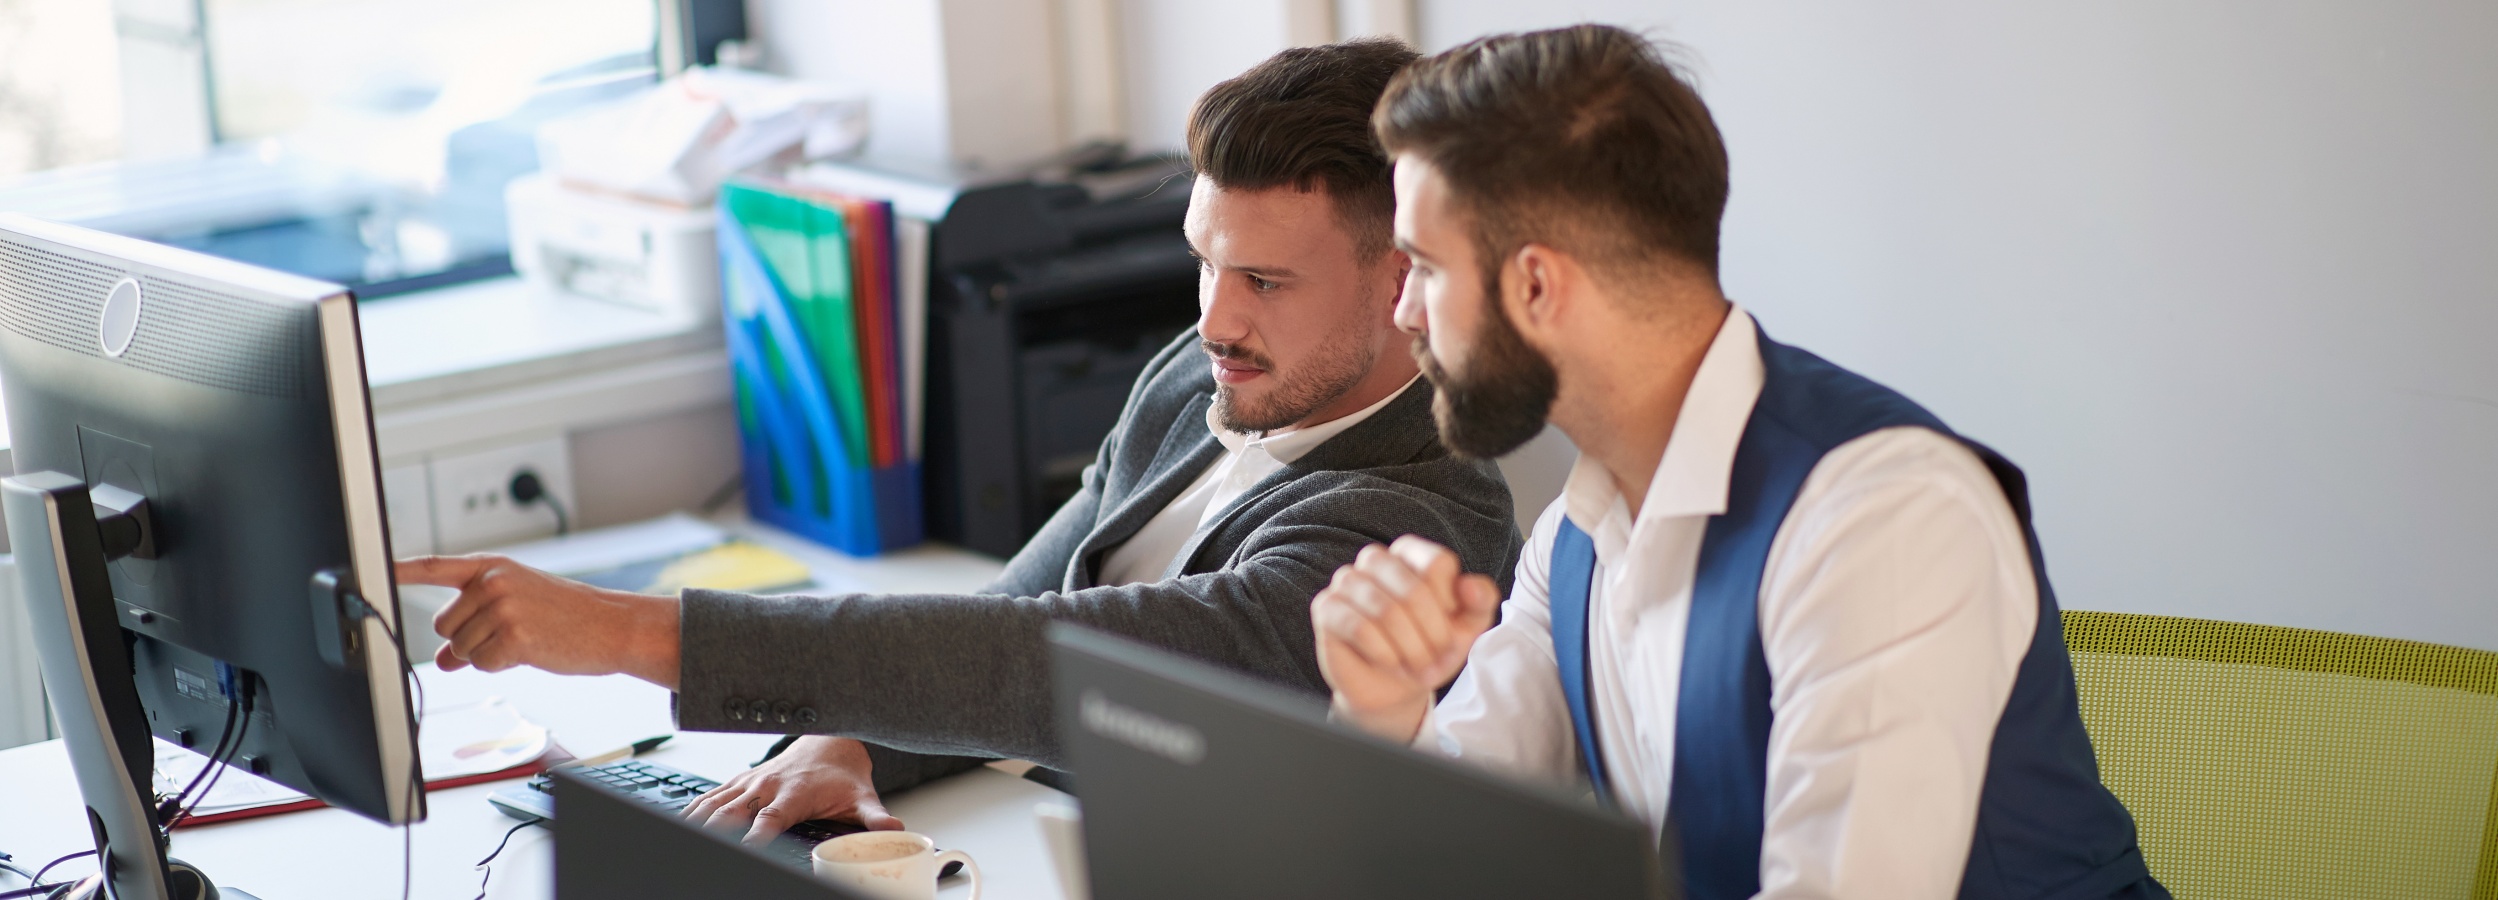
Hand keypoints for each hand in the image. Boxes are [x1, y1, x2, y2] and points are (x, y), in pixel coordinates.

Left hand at [395, 555, 682, 687]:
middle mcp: (494, 583)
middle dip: (467, 637)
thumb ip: (475, 624)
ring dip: (485, 654)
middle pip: (444, 625)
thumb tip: (441, 659)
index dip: (400, 570)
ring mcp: (503, 609)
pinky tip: (529, 651)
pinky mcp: (513, 637)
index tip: (371, 568)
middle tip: (507, 632)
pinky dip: (500, 665)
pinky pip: (481, 664)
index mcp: (493, 568)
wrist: (612, 626)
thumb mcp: (519, 608)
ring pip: (460, 649)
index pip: (435, 567)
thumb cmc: (568, 615)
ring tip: (524, 640)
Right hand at [681, 737, 903, 844]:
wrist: (831, 740)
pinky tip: (681, 821)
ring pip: (717, 802)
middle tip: (704, 848)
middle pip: (735, 811)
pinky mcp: (742, 780)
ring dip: (699, 820)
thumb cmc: (844, 772)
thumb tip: (895, 830)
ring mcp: (752, 782)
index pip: (773, 818)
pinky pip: (712, 795)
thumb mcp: (863, 796)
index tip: (748, 849)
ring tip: (683, 836)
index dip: (759, 834)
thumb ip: (876, 816)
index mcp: (796, 793)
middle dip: (716, 830)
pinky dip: (694, 808)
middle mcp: (769, 786)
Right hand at [1311, 536, 1501, 741]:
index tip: (1450, 629)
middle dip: (1432, 634)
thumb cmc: (1428, 647)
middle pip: (1413, 589)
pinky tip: (1391, 662)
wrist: (1394, 687)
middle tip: (1436, 660)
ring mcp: (1346, 581)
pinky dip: (1384, 653)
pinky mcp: (1326, 608)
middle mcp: (1375, 559)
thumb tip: (1472, 587)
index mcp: (1410, 554)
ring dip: (1409, 649)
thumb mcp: (1466, 626)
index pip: (1437, 563)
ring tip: (1415, 666)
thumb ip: (1480, 601)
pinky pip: (1359, 627)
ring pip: (1386, 610)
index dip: (1450, 605)